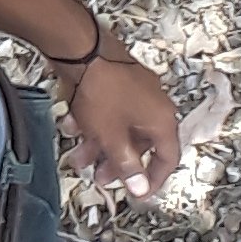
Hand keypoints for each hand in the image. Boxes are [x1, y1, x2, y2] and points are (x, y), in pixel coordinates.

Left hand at [58, 46, 179, 200]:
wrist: (80, 49)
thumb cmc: (102, 91)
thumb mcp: (112, 138)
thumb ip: (127, 165)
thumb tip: (141, 189)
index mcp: (161, 119)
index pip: (168, 157)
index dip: (154, 178)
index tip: (139, 191)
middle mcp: (154, 104)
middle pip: (140, 143)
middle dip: (117, 162)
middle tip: (99, 176)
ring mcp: (136, 91)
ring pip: (120, 127)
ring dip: (99, 144)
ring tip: (78, 156)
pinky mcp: (117, 81)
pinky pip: (110, 110)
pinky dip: (93, 122)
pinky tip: (72, 124)